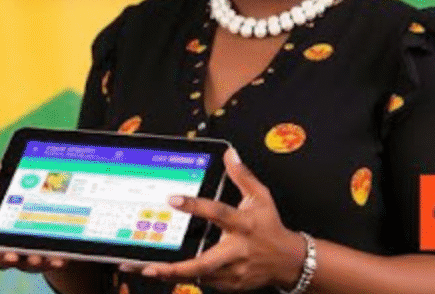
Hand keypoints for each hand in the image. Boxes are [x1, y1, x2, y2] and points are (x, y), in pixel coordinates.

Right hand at [0, 160, 67, 272]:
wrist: (64, 232)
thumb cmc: (55, 201)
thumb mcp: (58, 183)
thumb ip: (60, 170)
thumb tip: (78, 141)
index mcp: (1, 193)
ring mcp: (2, 241)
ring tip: (13, 250)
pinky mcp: (17, 260)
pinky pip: (17, 264)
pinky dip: (30, 261)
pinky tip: (44, 257)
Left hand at [126, 149, 305, 291]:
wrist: (289, 261)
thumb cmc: (271, 227)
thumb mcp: (261, 197)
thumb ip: (242, 176)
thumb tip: (230, 154)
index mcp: (242, 225)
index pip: (217, 212)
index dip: (195, 205)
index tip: (172, 199)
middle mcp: (236, 250)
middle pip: (203, 263)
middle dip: (175, 268)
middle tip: (149, 266)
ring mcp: (233, 272)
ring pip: (199, 278)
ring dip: (172, 275)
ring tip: (145, 269)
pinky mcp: (230, 285)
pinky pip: (204, 283)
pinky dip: (186, 279)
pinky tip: (166, 274)